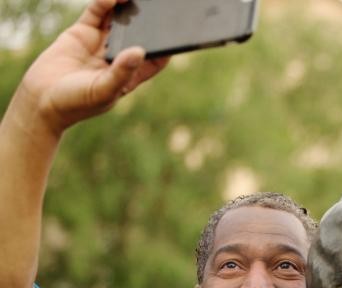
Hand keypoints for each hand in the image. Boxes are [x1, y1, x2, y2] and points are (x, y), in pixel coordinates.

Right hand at [14, 0, 168, 135]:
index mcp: (130, 75)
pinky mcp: (83, 32)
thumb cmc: (76, 103)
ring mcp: (101, 43)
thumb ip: (121, 72)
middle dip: (150, 22)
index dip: (167, 46)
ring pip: (120, 20)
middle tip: (161, 6)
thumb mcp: (103, 90)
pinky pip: (98, 12)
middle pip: (140, 35)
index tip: (178, 33)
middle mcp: (119, 57)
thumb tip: (140, 52)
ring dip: (129, 7)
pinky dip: (106, 2)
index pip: (156, 58)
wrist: (42, 99)